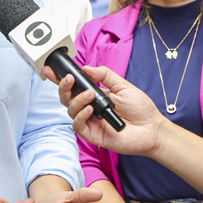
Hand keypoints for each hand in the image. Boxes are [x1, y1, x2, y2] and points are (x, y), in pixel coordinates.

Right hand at [42, 65, 166, 157]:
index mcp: (94, 96)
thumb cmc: (140, 109)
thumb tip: (86, 68)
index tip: (50, 69)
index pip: (73, 87)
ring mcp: (90, 121)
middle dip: (63, 87)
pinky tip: (90, 110)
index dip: (60, 79)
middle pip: (66, 98)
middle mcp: (89, 108)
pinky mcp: (92, 134)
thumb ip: (104, 75)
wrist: (152, 129)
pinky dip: (81, 116)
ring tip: (90, 95)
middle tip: (69, 79)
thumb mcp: (123, 86)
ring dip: (77, 100)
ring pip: (70, 110)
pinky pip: (78, 125)